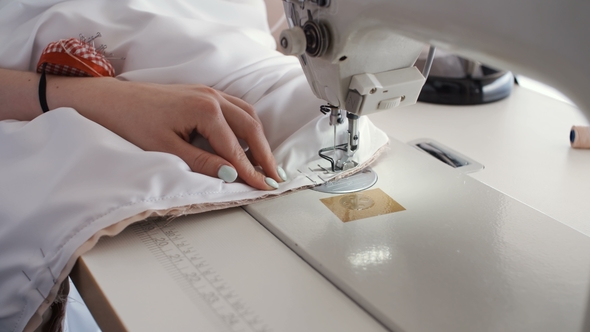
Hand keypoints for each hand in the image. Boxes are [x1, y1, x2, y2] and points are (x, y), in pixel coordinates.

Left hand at [47, 77, 285, 189]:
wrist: (109, 101)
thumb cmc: (132, 123)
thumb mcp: (167, 150)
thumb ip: (203, 163)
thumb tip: (231, 174)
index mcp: (205, 110)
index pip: (236, 148)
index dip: (252, 171)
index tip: (265, 188)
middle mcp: (213, 97)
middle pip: (251, 127)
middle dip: (265, 154)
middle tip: (275, 177)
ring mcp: (209, 92)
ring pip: (247, 114)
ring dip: (259, 138)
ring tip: (266, 161)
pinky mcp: (203, 93)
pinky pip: (236, 107)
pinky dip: (247, 125)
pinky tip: (248, 139)